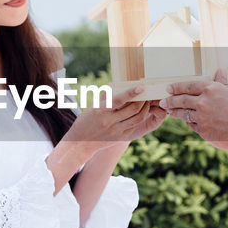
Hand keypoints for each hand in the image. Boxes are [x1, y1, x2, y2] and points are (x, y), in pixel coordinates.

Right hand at [47, 86, 165, 192]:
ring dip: (145, 109)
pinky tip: (141, 112)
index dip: (131, 92)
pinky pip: (134, 126)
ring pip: (137, 118)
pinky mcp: (120, 138)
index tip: (141, 86)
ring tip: (146, 102)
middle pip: (133, 109)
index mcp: (100, 110)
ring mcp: (115, 131)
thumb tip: (115, 84)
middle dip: (143, 100)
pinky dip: (140, 117)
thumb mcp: (93, 106)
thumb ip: (105, 96)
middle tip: (147, 93)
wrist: (81, 143)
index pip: (119, 99)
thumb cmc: (87, 120)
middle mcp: (109, 121)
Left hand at [159, 76, 227, 152]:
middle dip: (170, 100)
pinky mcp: (202, 131)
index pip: (188, 85)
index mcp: (211, 89)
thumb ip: (224, 84)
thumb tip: (219, 72)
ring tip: (169, 111)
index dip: (177, 87)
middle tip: (163, 101)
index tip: (169, 88)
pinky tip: (187, 122)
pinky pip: (192, 125)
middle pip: (181, 100)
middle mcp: (203, 102)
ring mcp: (201, 117)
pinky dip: (189, 123)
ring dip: (175, 112)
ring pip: (183, 114)